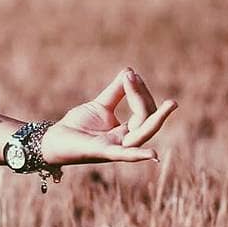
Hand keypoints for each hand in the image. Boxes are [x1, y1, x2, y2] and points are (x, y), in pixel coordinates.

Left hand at [39, 67, 176, 167]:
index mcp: (127, 130)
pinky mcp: (103, 152)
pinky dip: (137, 155)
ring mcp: (117, 147)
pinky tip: (153, 154)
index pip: (144, 112)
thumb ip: (116, 91)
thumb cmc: (78, 125)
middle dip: (157, 108)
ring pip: (142, 134)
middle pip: (147, 122)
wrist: (56, 138)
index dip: (139, 92)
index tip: (131, 74)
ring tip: (171, 105)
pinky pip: (124, 155)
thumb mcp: (100, 105)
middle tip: (171, 98)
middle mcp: (126, 140)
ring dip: (156, 119)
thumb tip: (130, 71)